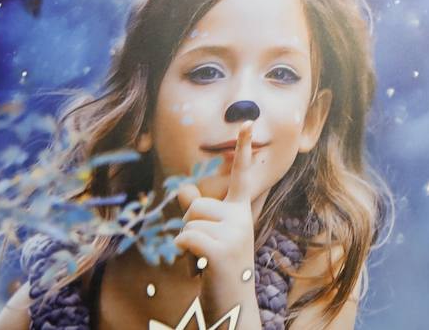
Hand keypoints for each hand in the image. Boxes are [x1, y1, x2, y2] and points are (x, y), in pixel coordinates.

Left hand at [174, 123, 259, 327]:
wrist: (233, 307)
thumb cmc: (219, 271)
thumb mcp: (211, 239)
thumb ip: (198, 212)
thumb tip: (182, 189)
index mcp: (241, 212)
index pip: (242, 175)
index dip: (243, 147)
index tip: (247, 121)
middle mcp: (242, 217)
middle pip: (196, 205)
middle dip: (188, 227)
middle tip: (202, 252)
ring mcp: (235, 232)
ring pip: (188, 222)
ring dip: (186, 244)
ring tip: (203, 262)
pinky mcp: (223, 249)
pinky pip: (186, 238)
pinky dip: (184, 254)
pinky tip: (199, 267)